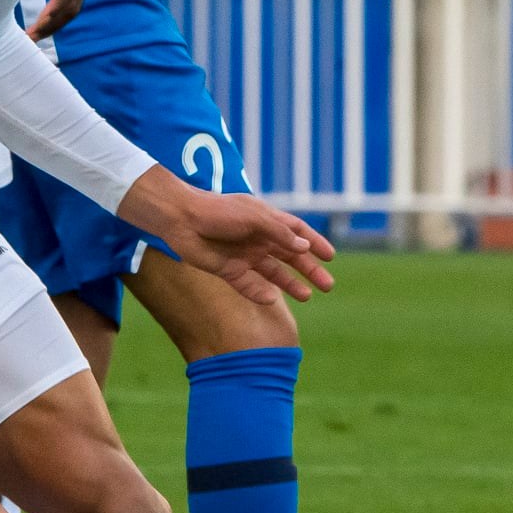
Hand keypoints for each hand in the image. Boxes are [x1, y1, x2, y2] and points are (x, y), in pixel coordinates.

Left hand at [117, 164, 335, 306]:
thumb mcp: (254, 217)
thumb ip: (279, 233)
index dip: (314, 244)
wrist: (182, 220)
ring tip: (307, 296)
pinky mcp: (229, 270)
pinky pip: (249, 285)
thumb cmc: (218, 212)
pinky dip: (261, 293)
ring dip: (291, 284)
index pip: (297, 233)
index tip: (330, 257)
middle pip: (290, 256)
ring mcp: (244, 255)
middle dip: (309, 270)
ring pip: (273, 274)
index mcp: (266, 220)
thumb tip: (304, 249)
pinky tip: (272, 300)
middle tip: (328, 285)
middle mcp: (258, 239)